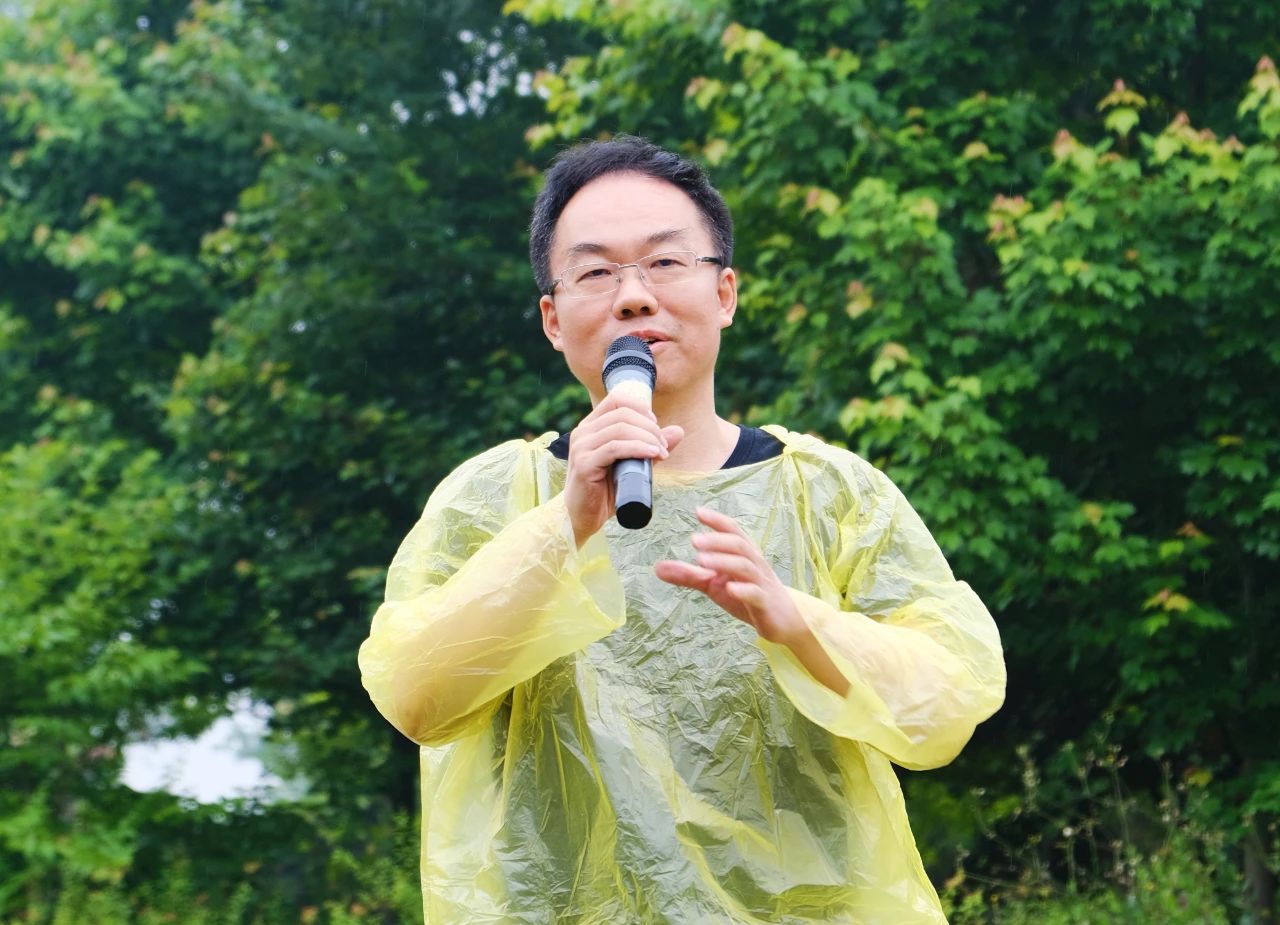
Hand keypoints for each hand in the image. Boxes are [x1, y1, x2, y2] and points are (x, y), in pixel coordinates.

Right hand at [564, 391, 683, 545]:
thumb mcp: (632, 465)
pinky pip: (615, 448)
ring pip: (620, 428)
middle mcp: (583, 432)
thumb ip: (651, 447)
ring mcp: (581, 447)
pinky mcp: (585, 464)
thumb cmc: (605, 491)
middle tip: (663, 446)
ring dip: (647, 438)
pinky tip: (652, 455)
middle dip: (650, 427)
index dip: (641, 408)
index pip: (616, 399)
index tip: (656, 426)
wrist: (581, 517)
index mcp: (590, 426)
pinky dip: (638, 448)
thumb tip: (678, 431)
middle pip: (622, 413)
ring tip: (661, 453)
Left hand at [655, 507, 849, 694]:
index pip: (733, 532)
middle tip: (694, 540)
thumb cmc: (748, 596)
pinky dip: (743, 590)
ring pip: (746, 567)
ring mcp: (761, 584)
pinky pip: (756, 595)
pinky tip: (729, 589)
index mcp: (744, 555)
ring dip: (724, 561)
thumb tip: (657, 567)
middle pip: (739, 545)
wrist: (783, 621)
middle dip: (717, 541)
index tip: (698, 511)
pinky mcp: (765, 605)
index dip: (717, 521)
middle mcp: (755, 565)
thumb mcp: (715, 585)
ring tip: (701, 560)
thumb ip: (689, 575)